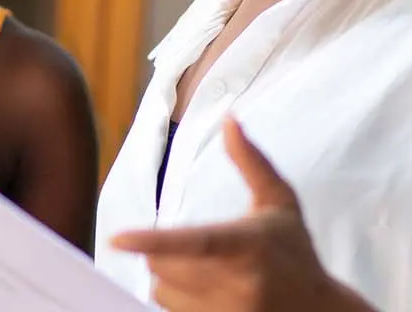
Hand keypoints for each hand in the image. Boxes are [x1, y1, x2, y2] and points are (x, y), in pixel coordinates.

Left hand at [108, 118, 369, 311]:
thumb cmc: (294, 252)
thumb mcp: (279, 204)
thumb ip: (251, 161)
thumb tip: (230, 118)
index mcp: (249, 245)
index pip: (196, 242)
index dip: (154, 241)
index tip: (118, 239)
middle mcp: (239, 284)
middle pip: (163, 265)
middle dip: (161, 252)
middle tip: (188, 247)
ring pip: (161, 291)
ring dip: (168, 278)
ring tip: (203, 272)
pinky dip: (174, 300)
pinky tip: (202, 294)